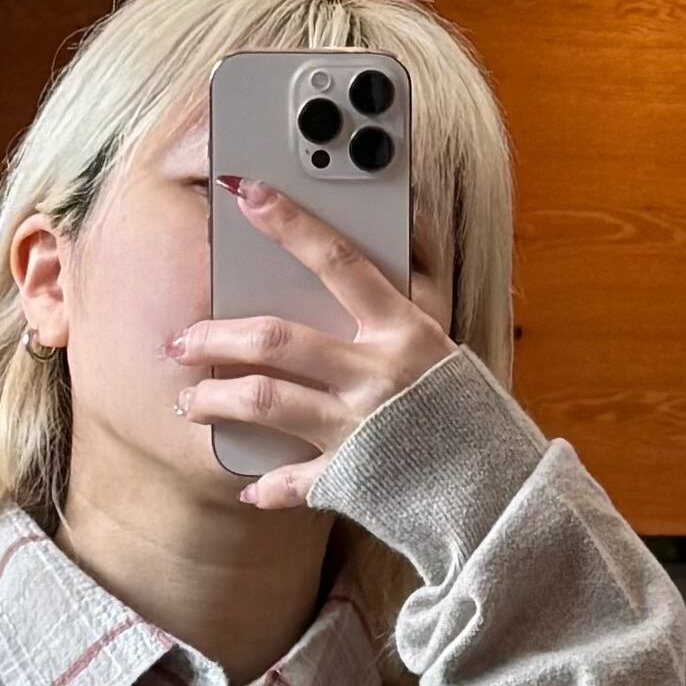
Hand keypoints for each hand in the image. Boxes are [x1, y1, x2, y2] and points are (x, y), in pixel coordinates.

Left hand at [175, 183, 455, 511]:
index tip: (247, 193)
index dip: (290, 224)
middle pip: (276, 338)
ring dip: (216, 399)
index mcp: (404, 330)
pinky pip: (291, 480)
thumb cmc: (470, 414)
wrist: (501, 492)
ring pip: (264, 400)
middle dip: (217, 335)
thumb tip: (381, 245)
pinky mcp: (350, 478)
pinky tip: (249, 482)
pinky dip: (265, 484)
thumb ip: (402, 307)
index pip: (338, 261)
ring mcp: (358, 427)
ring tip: (192, 401)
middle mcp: (376, 374)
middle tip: (184, 340)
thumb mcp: (443, 347)